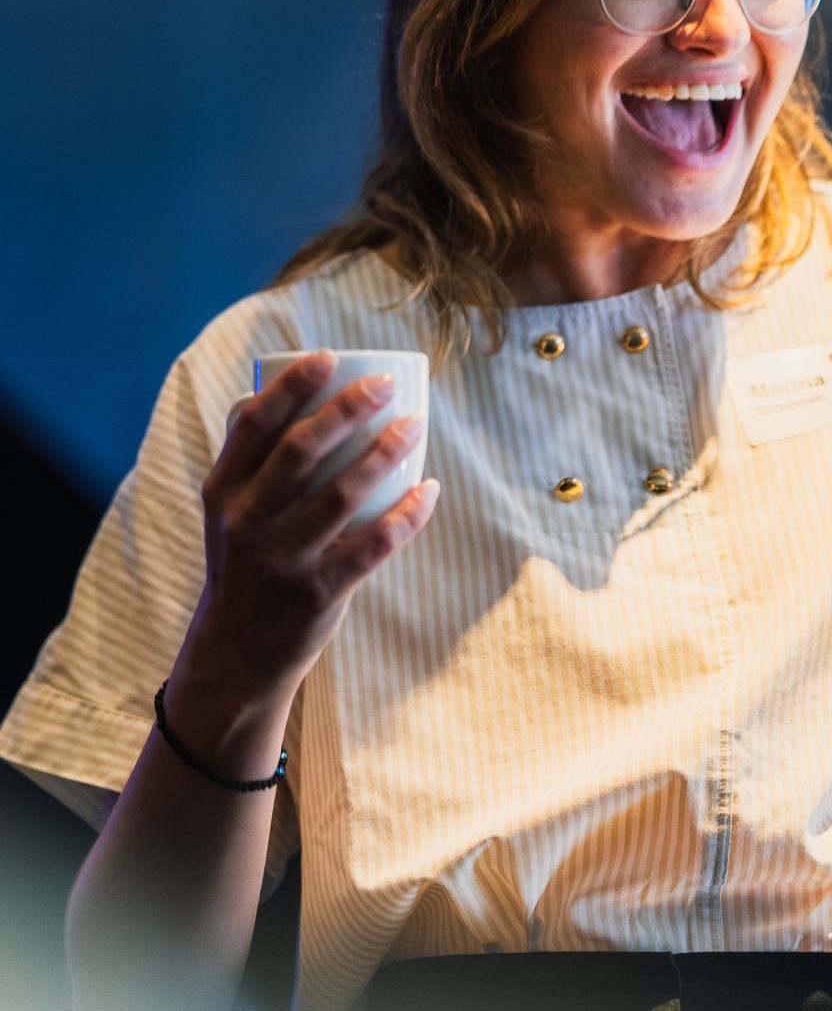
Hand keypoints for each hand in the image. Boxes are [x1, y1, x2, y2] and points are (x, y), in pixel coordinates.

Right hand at [190, 352, 438, 703]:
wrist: (237, 652)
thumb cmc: (244, 564)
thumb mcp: (228, 514)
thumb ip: (254, 463)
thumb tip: (297, 394)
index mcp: (222, 492)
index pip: (254, 425)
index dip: (292, 386)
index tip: (329, 357)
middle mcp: (247, 522)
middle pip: (302, 451)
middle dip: (349, 408)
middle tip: (386, 383)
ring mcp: (283, 559)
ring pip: (342, 493)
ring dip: (385, 452)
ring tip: (415, 424)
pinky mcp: (319, 591)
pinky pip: (374, 545)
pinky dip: (407, 515)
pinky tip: (429, 489)